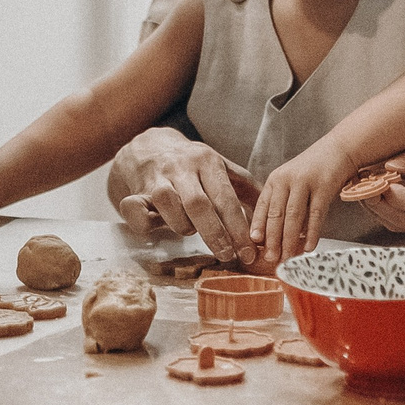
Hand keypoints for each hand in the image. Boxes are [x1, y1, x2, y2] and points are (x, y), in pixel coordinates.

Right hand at [107, 128, 260, 264]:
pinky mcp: (133, 192)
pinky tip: (157, 226)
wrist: (147, 148)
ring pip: (169, 206)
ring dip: (182, 227)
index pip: (225, 198)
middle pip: (198, 204)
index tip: (249, 252)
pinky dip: (146, 224)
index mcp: (206, 161)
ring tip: (191, 232)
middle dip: (216, 234)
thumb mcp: (218, 167)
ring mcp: (155, 179)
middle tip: (228, 256)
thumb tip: (271, 209)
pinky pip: (135, 211)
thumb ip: (244, 187)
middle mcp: (180, 168)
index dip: (238, 228)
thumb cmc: (190, 165)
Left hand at [251, 142, 351, 268]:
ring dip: (289, 240)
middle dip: (272, 239)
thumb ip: (283, 204)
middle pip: (276, 214)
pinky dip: (311, 233)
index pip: (262, 205)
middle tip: (271, 258)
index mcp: (275, 180)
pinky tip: (309, 246)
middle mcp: (287, 180)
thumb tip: (276, 236)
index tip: (253, 243)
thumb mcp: (292, 182)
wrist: (339, 150)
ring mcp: (305, 182)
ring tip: (287, 257)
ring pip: (293, 216)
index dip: (257, 225)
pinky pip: (316, 214)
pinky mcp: (323, 186)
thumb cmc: (314, 170)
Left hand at [370, 136, 404, 244]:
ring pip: (399, 226)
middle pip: (397, 217)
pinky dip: (392, 214)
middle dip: (374, 201)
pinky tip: (385, 198)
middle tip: (359, 183)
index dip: (382, 190)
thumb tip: (389, 167)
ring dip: (380, 209)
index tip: (368, 175)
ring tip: (367, 188)